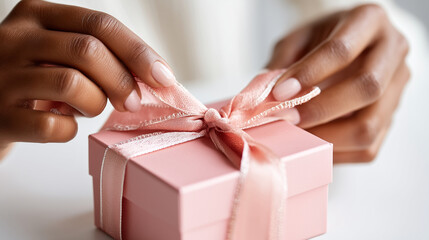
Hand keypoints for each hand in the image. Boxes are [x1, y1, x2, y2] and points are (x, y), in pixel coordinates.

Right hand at [0, 0, 175, 149]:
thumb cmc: (34, 79)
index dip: (138, 52)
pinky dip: (69, 131)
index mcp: (38, 15)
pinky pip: (52, 126)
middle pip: (88, 50)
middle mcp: (15, 38)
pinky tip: (63, 126)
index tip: (164, 77)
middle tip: (132, 103)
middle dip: (122, 80)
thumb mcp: (58, 53)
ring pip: (72, 84)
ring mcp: (3, 76)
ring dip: (94, 104)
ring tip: (87, 109)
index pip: (100, 24)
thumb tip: (154, 76)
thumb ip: (98, 54)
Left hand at [267, 4, 409, 162]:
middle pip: (366, 88)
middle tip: (287, 118)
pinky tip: (310, 145)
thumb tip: (266, 100)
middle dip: (320, 109)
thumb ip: (283, 64)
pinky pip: (367, 147)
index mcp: (369, 20)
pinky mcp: (391, 118)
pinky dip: (335, 152)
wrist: (347, 45)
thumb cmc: (319, 40)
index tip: (280, 93)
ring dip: (326, 137)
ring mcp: (397, 88)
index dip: (309, 74)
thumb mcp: (297, 39)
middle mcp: (392, 51)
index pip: (342, 50)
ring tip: (295, 136)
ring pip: (369, 125)